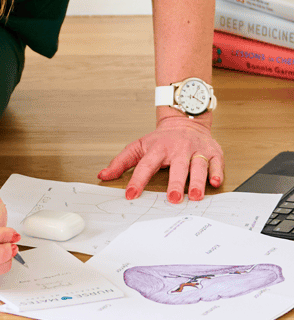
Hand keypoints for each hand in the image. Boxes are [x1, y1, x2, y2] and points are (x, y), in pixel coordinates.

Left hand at [98, 115, 223, 201]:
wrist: (184, 120)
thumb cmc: (161, 139)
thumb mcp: (138, 146)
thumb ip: (121, 162)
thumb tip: (103, 175)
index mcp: (157, 149)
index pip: (145, 166)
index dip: (137, 181)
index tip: (131, 195)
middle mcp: (177, 149)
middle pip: (176, 167)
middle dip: (175, 183)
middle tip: (173, 199)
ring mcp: (196, 150)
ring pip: (197, 166)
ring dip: (197, 181)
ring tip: (195, 196)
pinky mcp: (213, 152)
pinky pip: (216, 163)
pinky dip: (217, 172)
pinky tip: (215, 182)